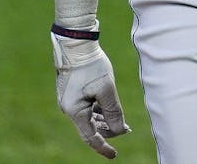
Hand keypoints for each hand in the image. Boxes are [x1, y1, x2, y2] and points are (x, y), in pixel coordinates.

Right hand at [52, 33, 131, 158]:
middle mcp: (69, 108)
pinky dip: (99, 111)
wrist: (75, 44)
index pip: (91, 137)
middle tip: (127, 129)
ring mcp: (69, 101)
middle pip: (90, 128)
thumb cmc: (91, 65)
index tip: (114, 155)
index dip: (103, 147)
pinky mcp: (72, 93)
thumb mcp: (107, 89)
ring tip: (122, 121)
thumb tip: (120, 131)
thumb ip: (114, 111)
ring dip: (105, 121)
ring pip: (89, 118)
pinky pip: (86, 108)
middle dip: (108, 131)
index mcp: (75, 111)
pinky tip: (109, 109)